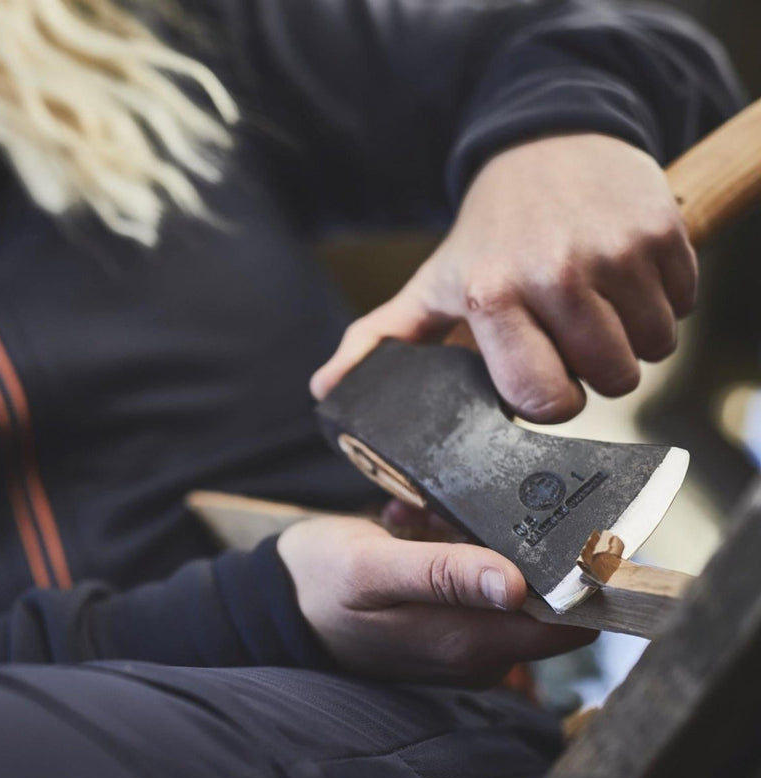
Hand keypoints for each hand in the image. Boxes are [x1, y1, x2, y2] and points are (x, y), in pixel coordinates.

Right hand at [277, 516, 594, 685]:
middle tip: (453, 510)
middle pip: (541, 592)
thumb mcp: (373, 569)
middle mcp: (475, 650)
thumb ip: (443, 575)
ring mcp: (464, 639)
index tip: (560, 522)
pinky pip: (477, 574)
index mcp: (465, 642)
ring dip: (474, 535)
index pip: (565, 623)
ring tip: (420, 517)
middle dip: (511, 540)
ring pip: (508, 576)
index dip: (575, 575)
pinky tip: (413, 527)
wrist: (283, 599)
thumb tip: (515, 585)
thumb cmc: (322, 580)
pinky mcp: (450, 624)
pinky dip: (454, 543)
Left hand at [311, 134, 695, 422]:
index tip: (541, 376)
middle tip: (567, 333)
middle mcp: (557, 272)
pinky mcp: (662, 231)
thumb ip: (378, 343)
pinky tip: (622, 277)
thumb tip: (324, 393)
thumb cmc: (486, 233)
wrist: (544, 145)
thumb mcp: (429, 286)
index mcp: (492, 295)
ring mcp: (616, 251)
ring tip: (592, 303)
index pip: (546, 401)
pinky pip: (683, 306)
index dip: (548, 398)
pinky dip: (660, 302)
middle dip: (592, 370)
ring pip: (652, 349)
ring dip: (627, 338)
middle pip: (610, 381)